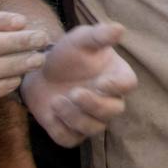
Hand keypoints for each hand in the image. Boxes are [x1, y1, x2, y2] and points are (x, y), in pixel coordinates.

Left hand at [20, 23, 137, 147]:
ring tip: (56, 100)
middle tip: (74, 93)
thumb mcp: (81, 40)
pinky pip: (71, 139)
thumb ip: (99, 35)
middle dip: (94, 105)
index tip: (100, 81)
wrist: (39, 72)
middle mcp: (109, 100)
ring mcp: (91, 118)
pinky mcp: (71, 132)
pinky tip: (51, 112)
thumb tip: (119, 28)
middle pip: (114, 111)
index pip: (128, 85)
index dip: (117, 87)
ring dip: (75, 117)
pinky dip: (60, 129)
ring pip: (93, 128)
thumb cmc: (67, 54)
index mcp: (116, 76)